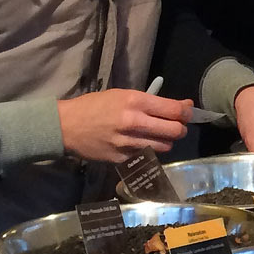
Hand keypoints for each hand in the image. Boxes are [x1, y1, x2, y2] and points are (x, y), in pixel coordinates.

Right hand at [58, 89, 191, 161]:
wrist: (65, 126)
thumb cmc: (94, 106)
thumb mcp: (122, 95)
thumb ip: (152, 102)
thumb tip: (184, 106)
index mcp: (135, 101)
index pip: (174, 110)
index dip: (186, 113)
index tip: (188, 113)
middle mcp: (134, 122)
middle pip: (174, 131)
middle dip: (180, 129)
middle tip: (176, 127)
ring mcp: (128, 143)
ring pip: (164, 146)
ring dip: (166, 142)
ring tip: (157, 136)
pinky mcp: (122, 158)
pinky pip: (146, 156)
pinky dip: (148, 151)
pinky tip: (140, 144)